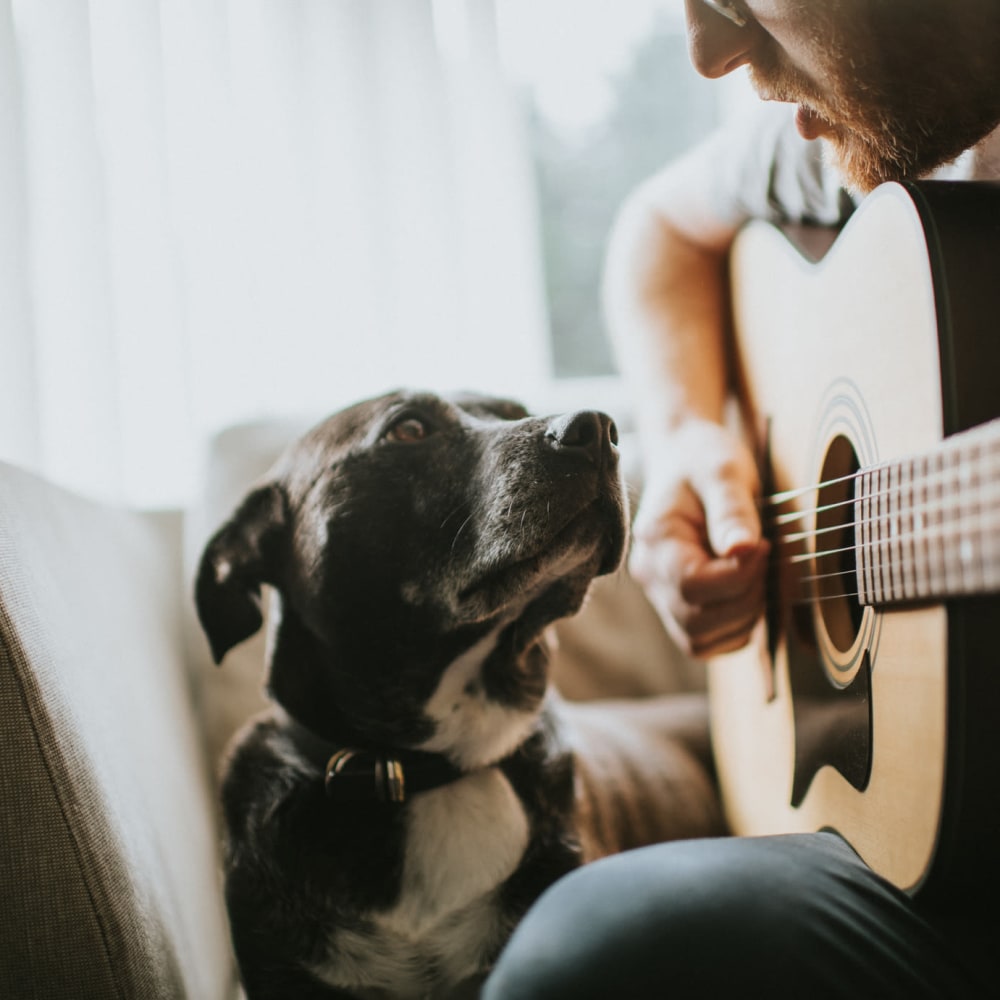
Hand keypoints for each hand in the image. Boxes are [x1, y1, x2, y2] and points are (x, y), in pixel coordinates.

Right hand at [630, 420, 768, 657]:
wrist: (686, 458)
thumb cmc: (704, 460)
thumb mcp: (723, 472)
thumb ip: (732, 511)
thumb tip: (744, 549)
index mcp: (655, 541)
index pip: (692, 585)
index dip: (739, 575)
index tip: (763, 543)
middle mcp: (650, 575)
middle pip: (695, 622)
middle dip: (744, 598)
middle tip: (762, 557)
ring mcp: (660, 594)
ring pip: (699, 641)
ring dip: (742, 618)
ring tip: (755, 572)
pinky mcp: (677, 606)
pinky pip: (704, 642)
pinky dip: (734, 629)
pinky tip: (748, 590)